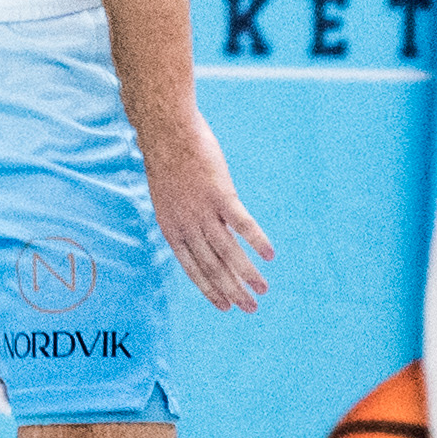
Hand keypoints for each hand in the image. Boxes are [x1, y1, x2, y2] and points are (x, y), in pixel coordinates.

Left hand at [139, 107, 270, 312]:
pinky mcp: (220, 193)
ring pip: (228, 251)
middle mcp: (186, 223)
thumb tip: (202, 230)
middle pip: (212, 265)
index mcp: (170, 225)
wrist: (165, 129)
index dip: (209, 288)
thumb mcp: (168, 194)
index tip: (224, 306)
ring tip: (263, 290)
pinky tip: (270, 254)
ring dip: (247, 273)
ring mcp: (203, 209)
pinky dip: (256, 240)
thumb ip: (185, 215)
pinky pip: (242, 223)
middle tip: (250, 308)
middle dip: (232, 290)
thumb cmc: (168, 156)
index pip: (192, 267)